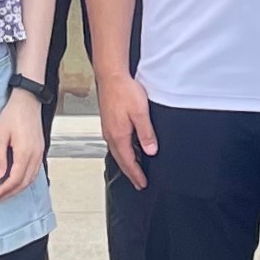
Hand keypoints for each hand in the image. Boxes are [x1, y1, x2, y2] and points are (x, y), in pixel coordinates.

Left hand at [0, 87, 45, 199]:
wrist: (27, 101)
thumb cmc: (12, 115)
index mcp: (25, 152)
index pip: (15, 179)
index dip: (5, 190)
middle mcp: (35, 155)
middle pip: (25, 182)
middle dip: (12, 192)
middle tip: (0, 198)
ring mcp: (40, 152)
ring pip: (32, 178)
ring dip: (20, 188)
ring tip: (8, 192)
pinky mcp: (40, 149)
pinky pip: (35, 170)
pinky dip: (27, 179)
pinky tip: (18, 180)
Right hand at [98, 68, 156, 188]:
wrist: (111, 76)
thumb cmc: (124, 91)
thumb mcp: (140, 113)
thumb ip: (146, 133)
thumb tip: (150, 150)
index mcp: (119, 135)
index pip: (129, 162)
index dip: (136, 175)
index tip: (142, 184)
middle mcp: (111, 134)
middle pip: (121, 160)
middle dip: (130, 173)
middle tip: (138, 183)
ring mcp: (108, 129)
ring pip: (117, 152)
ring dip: (126, 163)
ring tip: (133, 170)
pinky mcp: (108, 122)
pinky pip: (115, 143)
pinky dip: (122, 152)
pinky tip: (126, 149)